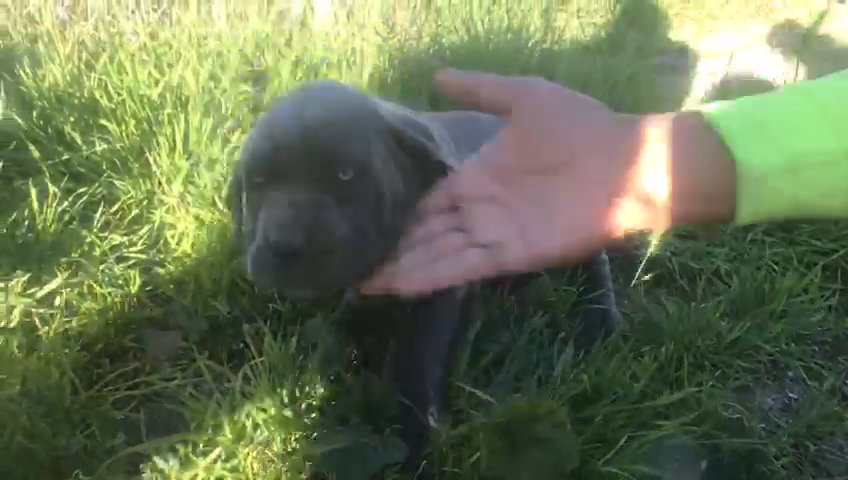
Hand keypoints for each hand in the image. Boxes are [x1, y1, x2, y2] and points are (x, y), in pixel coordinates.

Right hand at [359, 68, 665, 296]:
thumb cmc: (580, 127)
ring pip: (439, 254)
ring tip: (365, 284)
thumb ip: (480, 89)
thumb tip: (436, 75)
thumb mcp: (524, 98)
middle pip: (427, 234)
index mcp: (478, 176)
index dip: (401, 216)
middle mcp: (481, 210)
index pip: (430, 203)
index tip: (367, 226)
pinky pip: (465, 266)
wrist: (627, 161)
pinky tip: (399, 286)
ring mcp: (495, 233)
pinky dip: (432, 277)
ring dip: (404, 269)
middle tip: (353, 267)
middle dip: (393, 250)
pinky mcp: (512, 254)